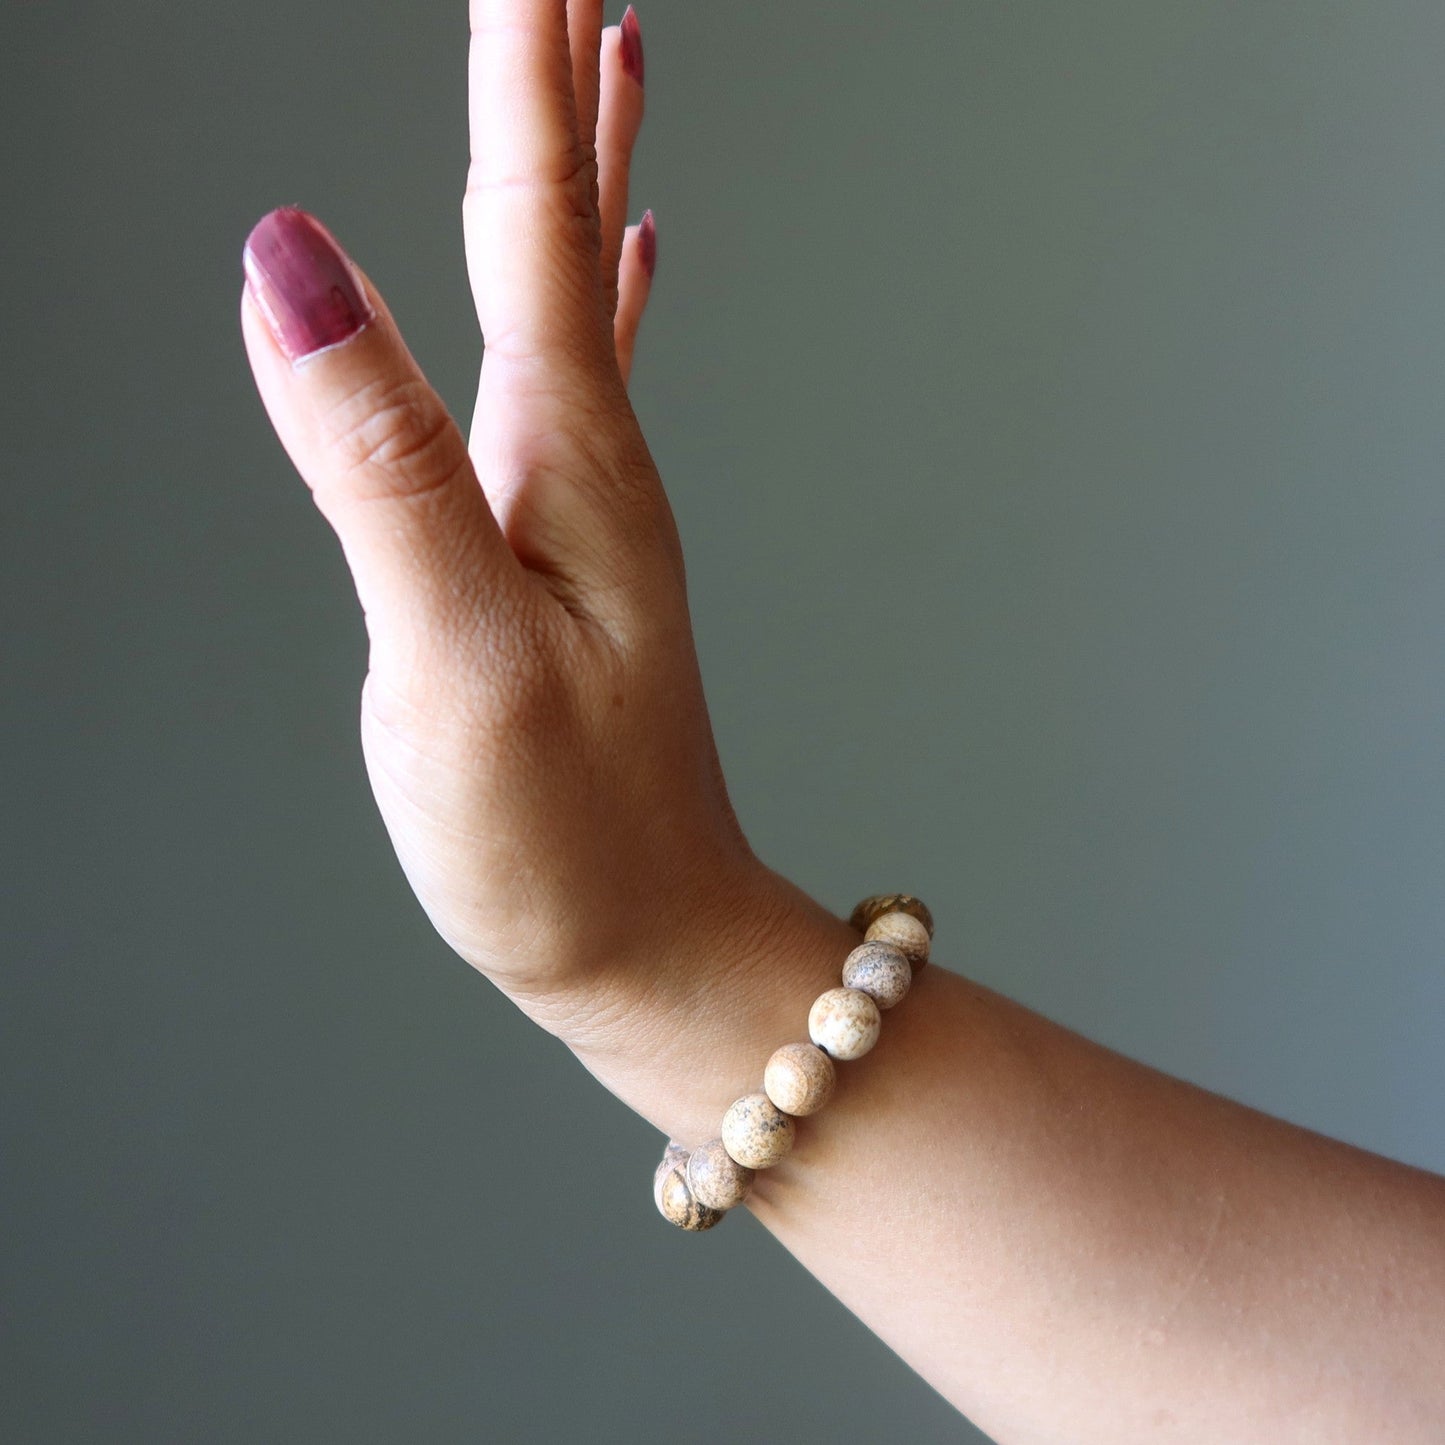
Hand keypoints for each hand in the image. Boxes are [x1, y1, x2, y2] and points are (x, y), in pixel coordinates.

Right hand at [239, 2, 819, 1059]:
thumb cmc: (563, 833)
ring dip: (578, 155)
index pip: (532, 212)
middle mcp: (589, 456)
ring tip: (597, 41)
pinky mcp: (569, 555)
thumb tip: (289, 264)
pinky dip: (594, 289)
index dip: (519, 60)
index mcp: (565, 457)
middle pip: (564, 218)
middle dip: (552, 67)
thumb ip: (379, 464)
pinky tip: (624, 252)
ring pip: (578, 284)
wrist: (652, 941)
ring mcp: (585, 503)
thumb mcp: (455, 657)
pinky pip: (581, 378)